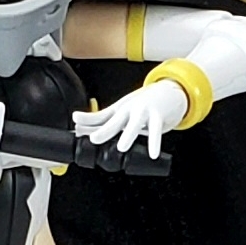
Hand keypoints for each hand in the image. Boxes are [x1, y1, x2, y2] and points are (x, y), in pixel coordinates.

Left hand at [75, 78, 189, 159]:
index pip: (101, 116)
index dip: (88, 120)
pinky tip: (153, 153)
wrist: (168, 91)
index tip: (76, 124)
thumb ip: (102, 119)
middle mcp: (130, 110)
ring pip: (135, 125)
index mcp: (119, 109)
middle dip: (104, 130)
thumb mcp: (121, 109)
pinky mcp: (158, 116)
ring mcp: (144, 112)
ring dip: (128, 135)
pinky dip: (154, 143)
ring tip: (122, 146)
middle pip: (116, 121)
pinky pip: (156, 131)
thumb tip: (80, 127)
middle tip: (94, 138)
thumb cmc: (144, 102)